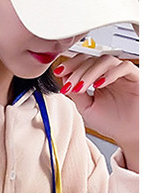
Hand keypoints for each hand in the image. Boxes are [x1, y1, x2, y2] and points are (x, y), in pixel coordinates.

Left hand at [54, 53, 138, 167]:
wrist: (128, 133)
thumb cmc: (111, 121)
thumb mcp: (87, 108)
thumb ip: (76, 94)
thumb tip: (64, 81)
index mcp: (97, 78)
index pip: (83, 63)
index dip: (71, 65)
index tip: (58, 72)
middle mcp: (109, 73)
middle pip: (92, 60)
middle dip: (77, 71)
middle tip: (69, 84)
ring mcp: (121, 73)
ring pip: (105, 61)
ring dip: (90, 73)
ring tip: (81, 88)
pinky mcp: (134, 76)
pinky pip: (124, 67)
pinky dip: (110, 74)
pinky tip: (99, 85)